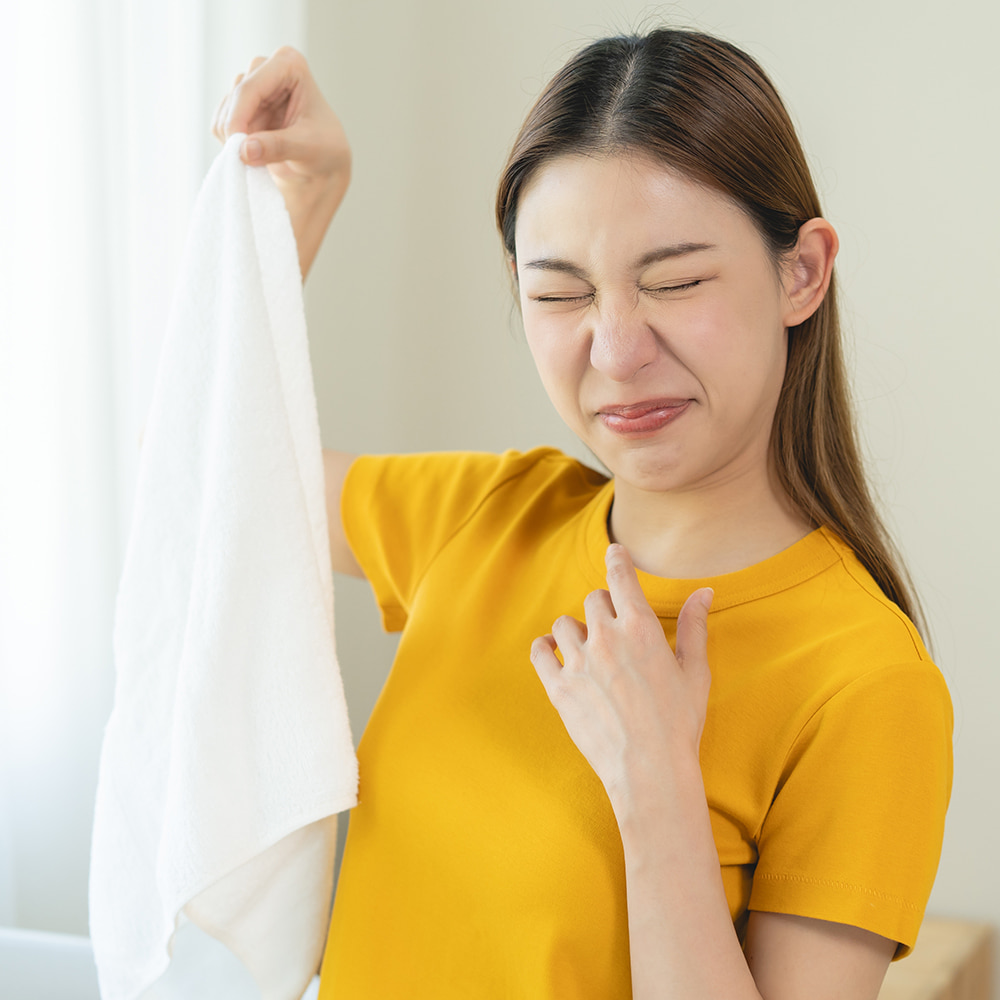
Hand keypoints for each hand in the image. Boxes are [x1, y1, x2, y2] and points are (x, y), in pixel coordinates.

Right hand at [211, 47, 350, 276]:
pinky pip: (222, 121)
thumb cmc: (325, 160)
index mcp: (292, 65)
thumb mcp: (307, 153)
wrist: (323, 173)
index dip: (243, 112)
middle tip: (248, 159)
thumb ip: (277, 148)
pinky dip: (231, 141)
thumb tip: (243, 149)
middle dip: (239, 127)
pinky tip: (252, 154)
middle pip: (234, 93)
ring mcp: (254, 85)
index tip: (237, 145)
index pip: (252, 81)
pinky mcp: (243, 105)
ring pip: (225, 108)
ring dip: (236, 136)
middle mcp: (271, 67)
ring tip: (260, 159)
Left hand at [530, 543, 712, 806]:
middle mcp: (606, 637)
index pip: (621, 576)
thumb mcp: (695, 671)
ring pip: (564, 625)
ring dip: (576, 630)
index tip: (615, 552)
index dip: (617, 559)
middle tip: (613, 629)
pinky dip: (545, 649)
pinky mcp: (559, 688)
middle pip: (592, 600)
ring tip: (588, 649)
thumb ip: (695, 627)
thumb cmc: (679, 722)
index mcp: (640, 627)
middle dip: (603, 608)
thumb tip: (704, 592)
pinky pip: (540, 652)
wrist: (650, 769)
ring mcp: (579, 662)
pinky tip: (554, 653)